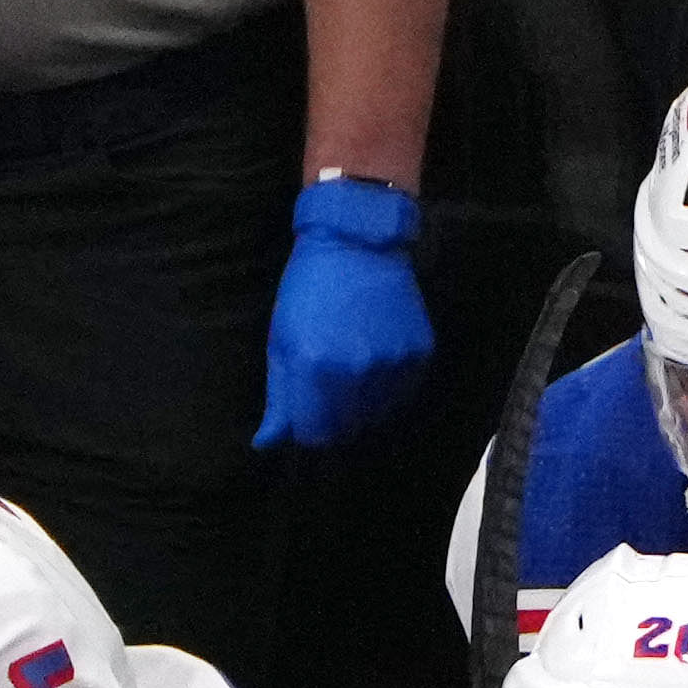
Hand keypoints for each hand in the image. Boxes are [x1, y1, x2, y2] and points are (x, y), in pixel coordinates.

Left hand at [260, 177, 428, 451]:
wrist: (358, 243)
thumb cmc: (309, 290)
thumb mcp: (282, 340)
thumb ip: (279, 398)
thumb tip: (267, 444)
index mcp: (315, 368)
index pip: (314, 434)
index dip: (308, 427)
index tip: (307, 408)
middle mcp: (357, 371)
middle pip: (347, 429)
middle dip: (334, 417)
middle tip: (328, 385)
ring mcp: (393, 363)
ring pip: (377, 415)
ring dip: (362, 404)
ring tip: (353, 366)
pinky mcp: (420, 354)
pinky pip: (403, 394)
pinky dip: (388, 388)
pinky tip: (376, 359)